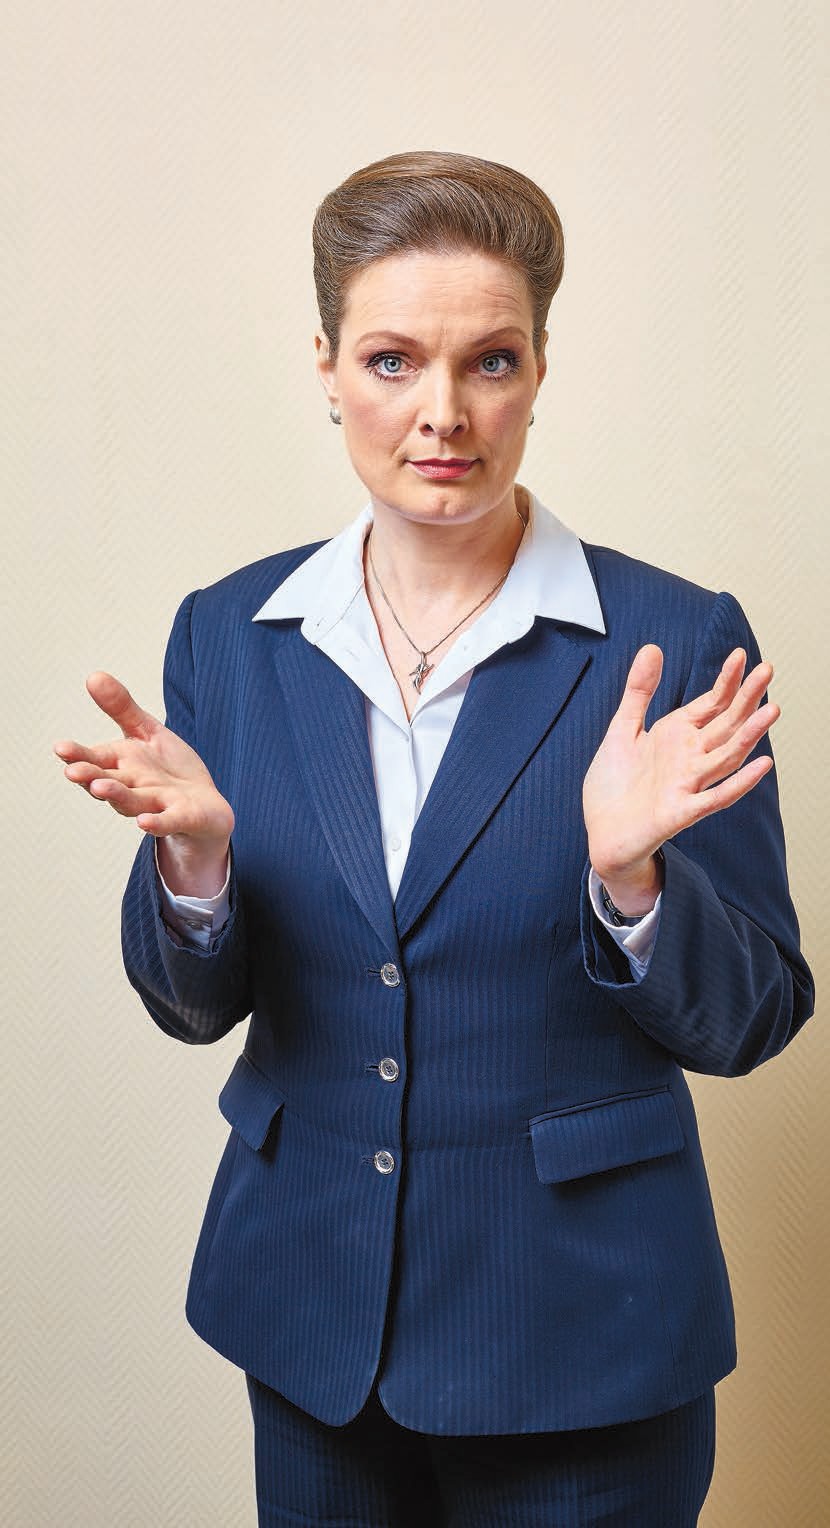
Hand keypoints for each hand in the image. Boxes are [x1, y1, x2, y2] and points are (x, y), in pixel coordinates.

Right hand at [54, 672, 233, 893]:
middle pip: (108, 783)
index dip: (78, 755)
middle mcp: (133, 788)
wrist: (205, 806)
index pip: (95, 760)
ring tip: (100, 787)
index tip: (61, 748)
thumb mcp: (147, 733)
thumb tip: (93, 676)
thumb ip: (122, 709)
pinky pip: (168, 822)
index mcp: (122, 766)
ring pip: (133, 802)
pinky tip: (145, 823)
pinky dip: (157, 823)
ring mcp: (156, 805)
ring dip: (116, 796)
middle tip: (72, 771)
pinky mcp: (182, 818)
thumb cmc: (170, 770)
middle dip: (90, 777)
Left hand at [583, 645, 778, 907]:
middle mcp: (690, 757)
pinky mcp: (681, 812)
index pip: (712, 703)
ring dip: (749, 735)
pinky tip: (761, 765)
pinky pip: (715, 797)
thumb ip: (639, 691)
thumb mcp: (622, 729)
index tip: (741, 654)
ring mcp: (688, 784)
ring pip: (727, 756)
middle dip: (746, 697)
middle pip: (726, 724)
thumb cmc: (614, 786)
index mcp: (677, 735)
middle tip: (768, 669)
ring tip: (772, 710)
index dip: (726, 680)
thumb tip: (653, 648)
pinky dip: (739, 783)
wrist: (601, 833)